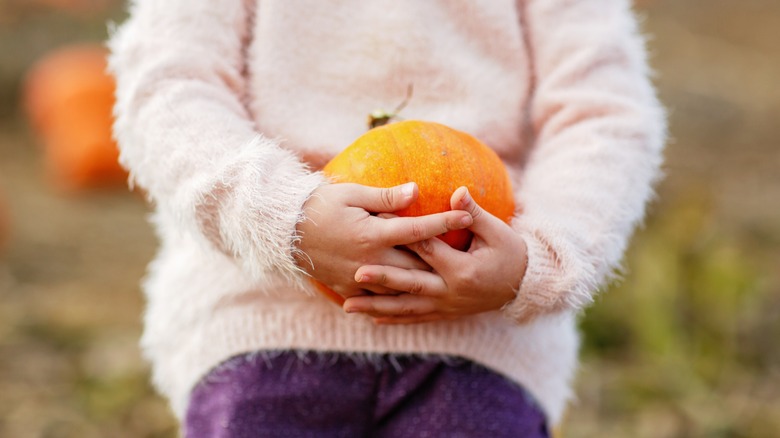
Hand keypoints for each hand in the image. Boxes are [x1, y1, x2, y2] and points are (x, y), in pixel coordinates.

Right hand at [295, 182, 473, 299]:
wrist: (284, 232)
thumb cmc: (319, 205)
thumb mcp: (352, 194)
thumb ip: (386, 197)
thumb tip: (416, 191)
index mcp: (372, 234)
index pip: (417, 229)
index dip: (444, 222)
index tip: (466, 215)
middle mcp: (370, 260)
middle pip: (416, 265)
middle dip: (444, 262)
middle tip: (469, 257)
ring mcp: (359, 277)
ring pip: (402, 287)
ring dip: (426, 284)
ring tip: (451, 280)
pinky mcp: (349, 288)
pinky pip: (381, 298)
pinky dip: (400, 298)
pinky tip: (417, 297)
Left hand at [342, 186, 526, 323]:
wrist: (523, 286)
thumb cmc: (510, 253)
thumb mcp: (496, 231)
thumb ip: (474, 213)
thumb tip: (457, 192)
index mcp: (462, 269)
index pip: (425, 249)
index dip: (401, 234)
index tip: (378, 221)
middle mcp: (450, 291)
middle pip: (409, 284)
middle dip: (381, 280)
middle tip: (355, 273)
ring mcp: (446, 306)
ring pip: (406, 308)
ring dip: (378, 308)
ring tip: (349, 306)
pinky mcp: (445, 314)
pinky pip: (415, 318)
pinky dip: (394, 319)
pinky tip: (372, 319)